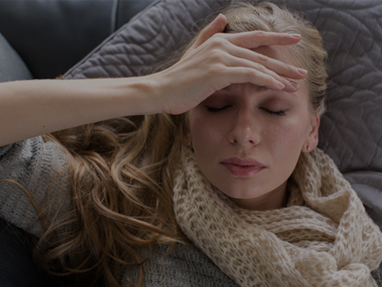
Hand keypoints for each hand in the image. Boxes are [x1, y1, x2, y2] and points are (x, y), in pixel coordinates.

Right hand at [154, 14, 307, 114]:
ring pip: (257, 64)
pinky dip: (265, 79)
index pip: (254, 37)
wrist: (161, 90)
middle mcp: (222, 45)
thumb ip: (210, 35)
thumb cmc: (179, 78)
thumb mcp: (196, 54)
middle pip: (261, 53)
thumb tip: (223, 19)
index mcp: (220, 41)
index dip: (276, 37)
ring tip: (295, 83)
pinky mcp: (218, 71)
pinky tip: (279, 86)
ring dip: (279, 74)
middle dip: (283, 63)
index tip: (295, 39)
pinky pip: (249, 75)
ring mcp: (220, 57)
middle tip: (302, 71)